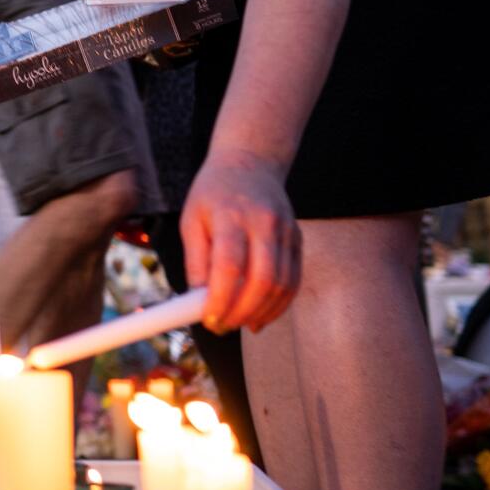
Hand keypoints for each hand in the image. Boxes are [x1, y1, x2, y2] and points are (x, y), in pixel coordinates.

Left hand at [179, 150, 301, 333]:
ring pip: (282, 285)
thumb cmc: (213, 194)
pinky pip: (293, 281)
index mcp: (232, 215)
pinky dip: (278, 305)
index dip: (221, 298)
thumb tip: (198, 300)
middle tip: (221, 326)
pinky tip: (259, 316)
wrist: (251, 163)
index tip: (209, 319)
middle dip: (242, 312)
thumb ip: (196, 260)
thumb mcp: (192, 219)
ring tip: (238, 323)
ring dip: (261, 313)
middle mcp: (264, 222)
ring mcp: (286, 231)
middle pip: (262, 279)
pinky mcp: (298, 240)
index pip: (230, 265)